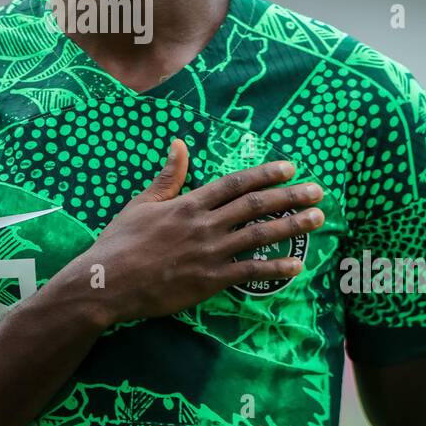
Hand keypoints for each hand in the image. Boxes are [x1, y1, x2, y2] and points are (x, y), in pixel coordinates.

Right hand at [89, 139, 323, 324]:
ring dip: (292, 226)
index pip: (235, 184)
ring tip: (317, 219)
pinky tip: (296, 265)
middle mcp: (205, 225)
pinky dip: (275, 268)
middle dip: (290, 196)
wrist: (108, 281)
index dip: (264, 174)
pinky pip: (249, 272)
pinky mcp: (210, 281)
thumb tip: (179, 144)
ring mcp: (210, 253)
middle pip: (256, 206)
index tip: (289, 167)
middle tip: (317, 190)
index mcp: (189, 204)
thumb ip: (168, 176)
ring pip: (259, 235)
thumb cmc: (121, 241)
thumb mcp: (142, 203)